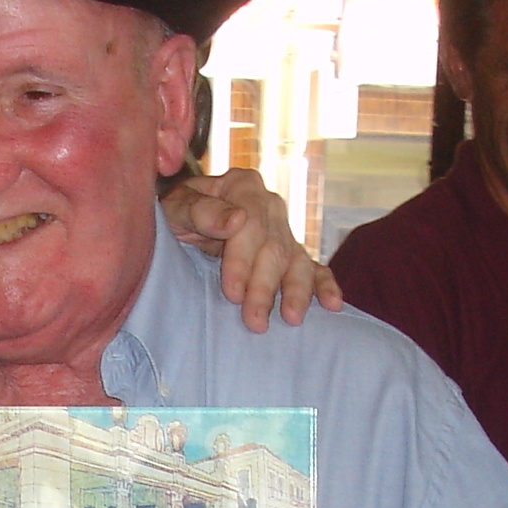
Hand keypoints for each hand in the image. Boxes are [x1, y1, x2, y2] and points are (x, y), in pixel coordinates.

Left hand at [162, 168, 344, 331]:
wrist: (182, 222)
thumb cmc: (177, 215)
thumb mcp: (176, 207)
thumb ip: (200, 211)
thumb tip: (237, 220)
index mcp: (243, 187)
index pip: (251, 225)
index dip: (242, 261)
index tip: (232, 292)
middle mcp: (270, 206)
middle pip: (275, 248)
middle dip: (265, 287)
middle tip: (255, 321)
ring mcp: (283, 230)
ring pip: (297, 260)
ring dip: (296, 291)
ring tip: (291, 318)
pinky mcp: (291, 253)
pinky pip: (313, 268)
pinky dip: (324, 285)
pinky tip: (332, 304)